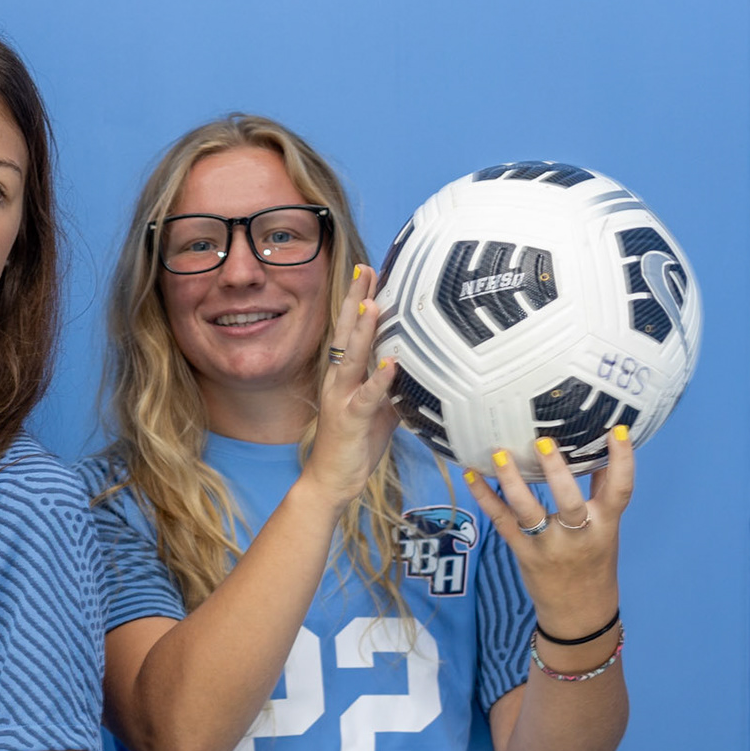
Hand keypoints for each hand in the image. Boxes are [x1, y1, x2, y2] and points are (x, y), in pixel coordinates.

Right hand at [301, 265, 398, 503]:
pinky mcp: (351, 419)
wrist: (332, 480)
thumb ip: (393, 386)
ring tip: (373, 304)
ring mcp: (342, 398)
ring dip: (363, 331)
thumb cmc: (356, 444)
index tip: (368, 272)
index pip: (351, 330)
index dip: (358, 300)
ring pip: (353, 358)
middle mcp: (339, 380)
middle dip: (356, 300)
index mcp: (345, 375)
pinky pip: (368, 396)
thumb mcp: (380, 408)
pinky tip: (392, 363)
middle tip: (365, 270)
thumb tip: (417, 367)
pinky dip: (380, 379)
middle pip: (346, 332)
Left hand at [465, 429, 632, 639]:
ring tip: (499, 454)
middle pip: (570, 502)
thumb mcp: (607, 529)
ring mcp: (548, 546)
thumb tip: (600, 448)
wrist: (580, 614)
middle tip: (542, 442)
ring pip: (529, 513)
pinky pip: (502, 523)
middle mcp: (578, 536)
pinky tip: (471, 475)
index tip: (617, 431)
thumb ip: (602, 491)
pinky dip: (485, 498)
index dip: (622, 461)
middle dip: (556, 473)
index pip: (619, 491)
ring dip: (512, 482)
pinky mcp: (523, 553)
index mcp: (605, 525)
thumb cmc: (593, 562)